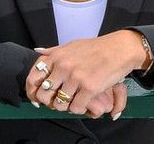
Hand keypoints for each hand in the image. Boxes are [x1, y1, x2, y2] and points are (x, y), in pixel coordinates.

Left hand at [25, 31, 147, 116]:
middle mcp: (64, 67)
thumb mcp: (72, 45)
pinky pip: (76, 108)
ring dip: (66, 106)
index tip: (37, 97)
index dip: (33, 91)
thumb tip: (37, 51)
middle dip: (50, 101)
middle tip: (60, 100)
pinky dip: (80, 108)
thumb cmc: (97, 47)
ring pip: (60, 104)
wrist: (120, 48)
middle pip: (45, 95)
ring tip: (75, 100)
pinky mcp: (89, 88)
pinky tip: (85, 101)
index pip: (34, 78)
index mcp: (57, 56)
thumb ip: (54, 51)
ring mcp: (76, 78)